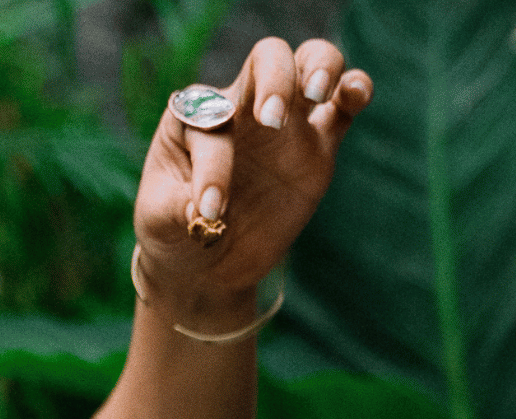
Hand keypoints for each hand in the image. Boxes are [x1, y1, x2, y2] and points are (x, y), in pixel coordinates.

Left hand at [133, 38, 370, 330]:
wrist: (206, 262)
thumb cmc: (173, 229)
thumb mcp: (158, 220)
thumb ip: (174, 208)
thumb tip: (202, 210)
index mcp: (195, 116)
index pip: (211, 123)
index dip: (211, 169)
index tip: (209, 214)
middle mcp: (242, 106)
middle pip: (267, 59)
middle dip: (274, 79)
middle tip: (272, 121)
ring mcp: (284, 124)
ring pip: (310, 66)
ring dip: (320, 67)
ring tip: (317, 93)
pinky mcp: (317, 148)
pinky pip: (342, 109)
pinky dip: (354, 90)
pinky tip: (357, 93)